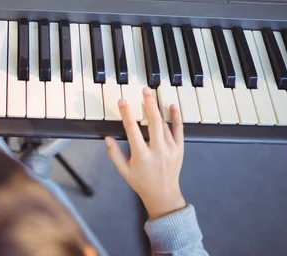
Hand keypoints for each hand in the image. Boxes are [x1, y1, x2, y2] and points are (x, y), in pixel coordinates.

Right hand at [105, 87, 185, 219]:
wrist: (163, 195)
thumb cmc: (141, 183)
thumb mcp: (123, 171)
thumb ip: (114, 154)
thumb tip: (107, 138)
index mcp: (142, 156)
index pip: (132, 130)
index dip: (126, 114)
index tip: (122, 102)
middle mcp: (158, 151)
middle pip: (154, 122)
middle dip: (149, 104)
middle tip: (145, 90)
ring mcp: (170, 150)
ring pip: (164, 125)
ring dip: (158, 108)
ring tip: (152, 95)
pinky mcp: (179, 149)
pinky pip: (179, 130)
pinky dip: (176, 117)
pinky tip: (172, 106)